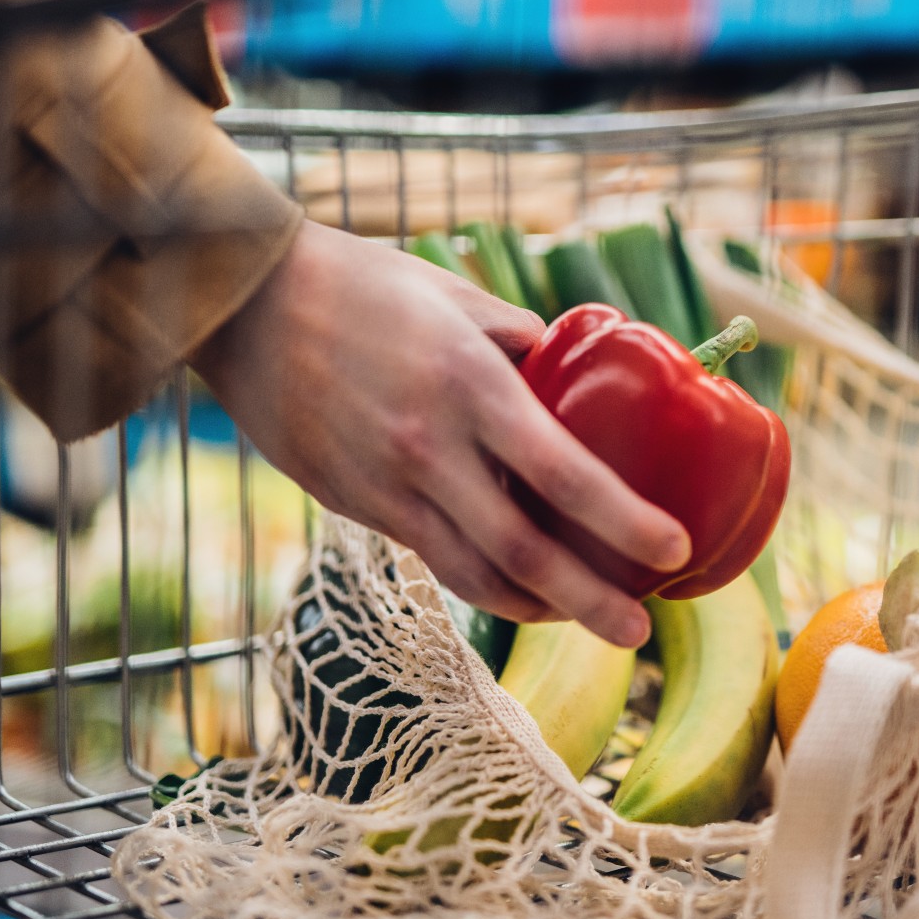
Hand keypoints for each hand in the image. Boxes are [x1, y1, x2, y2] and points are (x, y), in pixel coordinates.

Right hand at [189, 219, 688, 646]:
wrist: (244, 304)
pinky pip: (432, 558)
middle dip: (590, 602)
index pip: (563, 473)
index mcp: (469, 385)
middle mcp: (430, 448)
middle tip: (640, 633)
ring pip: (474, 575)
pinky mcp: (354, 504)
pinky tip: (520, 589)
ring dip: (538, 608)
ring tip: (587, 618)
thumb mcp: (457, 295)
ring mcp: (387, 485)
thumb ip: (519, 342)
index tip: (673, 549)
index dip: (623, 521)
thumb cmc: (362, 284)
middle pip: (524, 552)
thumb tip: (573, 377)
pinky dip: (485, 582)